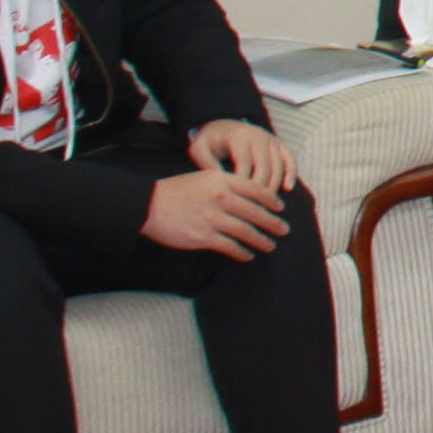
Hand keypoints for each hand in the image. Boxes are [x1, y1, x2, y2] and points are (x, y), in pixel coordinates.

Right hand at [146, 168, 288, 258]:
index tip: (280, 208)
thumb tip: (251, 195)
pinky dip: (242, 252)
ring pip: (246, 231)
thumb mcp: (204, 177)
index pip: (256, 190)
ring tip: (270, 245)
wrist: (148, 205)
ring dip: (261, 240)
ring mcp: (213, 218)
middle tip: (284, 230)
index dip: (271, 200)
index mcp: (222, 180)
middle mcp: (221, 198)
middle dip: (273, 223)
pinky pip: (230, 246)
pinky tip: (248, 255)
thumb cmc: (176, 190)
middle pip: (256, 212)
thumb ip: (227, 183)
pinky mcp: (204, 236)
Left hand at [190, 117, 297, 196]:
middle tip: (252, 208)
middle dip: (259, 189)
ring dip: (273, 186)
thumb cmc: (210, 142)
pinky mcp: (279, 144)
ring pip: (278, 166)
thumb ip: (207, 164)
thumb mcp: (199, 149)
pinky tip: (287, 189)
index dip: (243, 184)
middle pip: (265, 167)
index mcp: (239, 136)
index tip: (237, 202)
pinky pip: (290, 160)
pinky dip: (291, 174)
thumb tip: (221, 184)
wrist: (223, 125)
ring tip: (265, 205)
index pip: (245, 163)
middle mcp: (258, 135)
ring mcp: (271, 139)